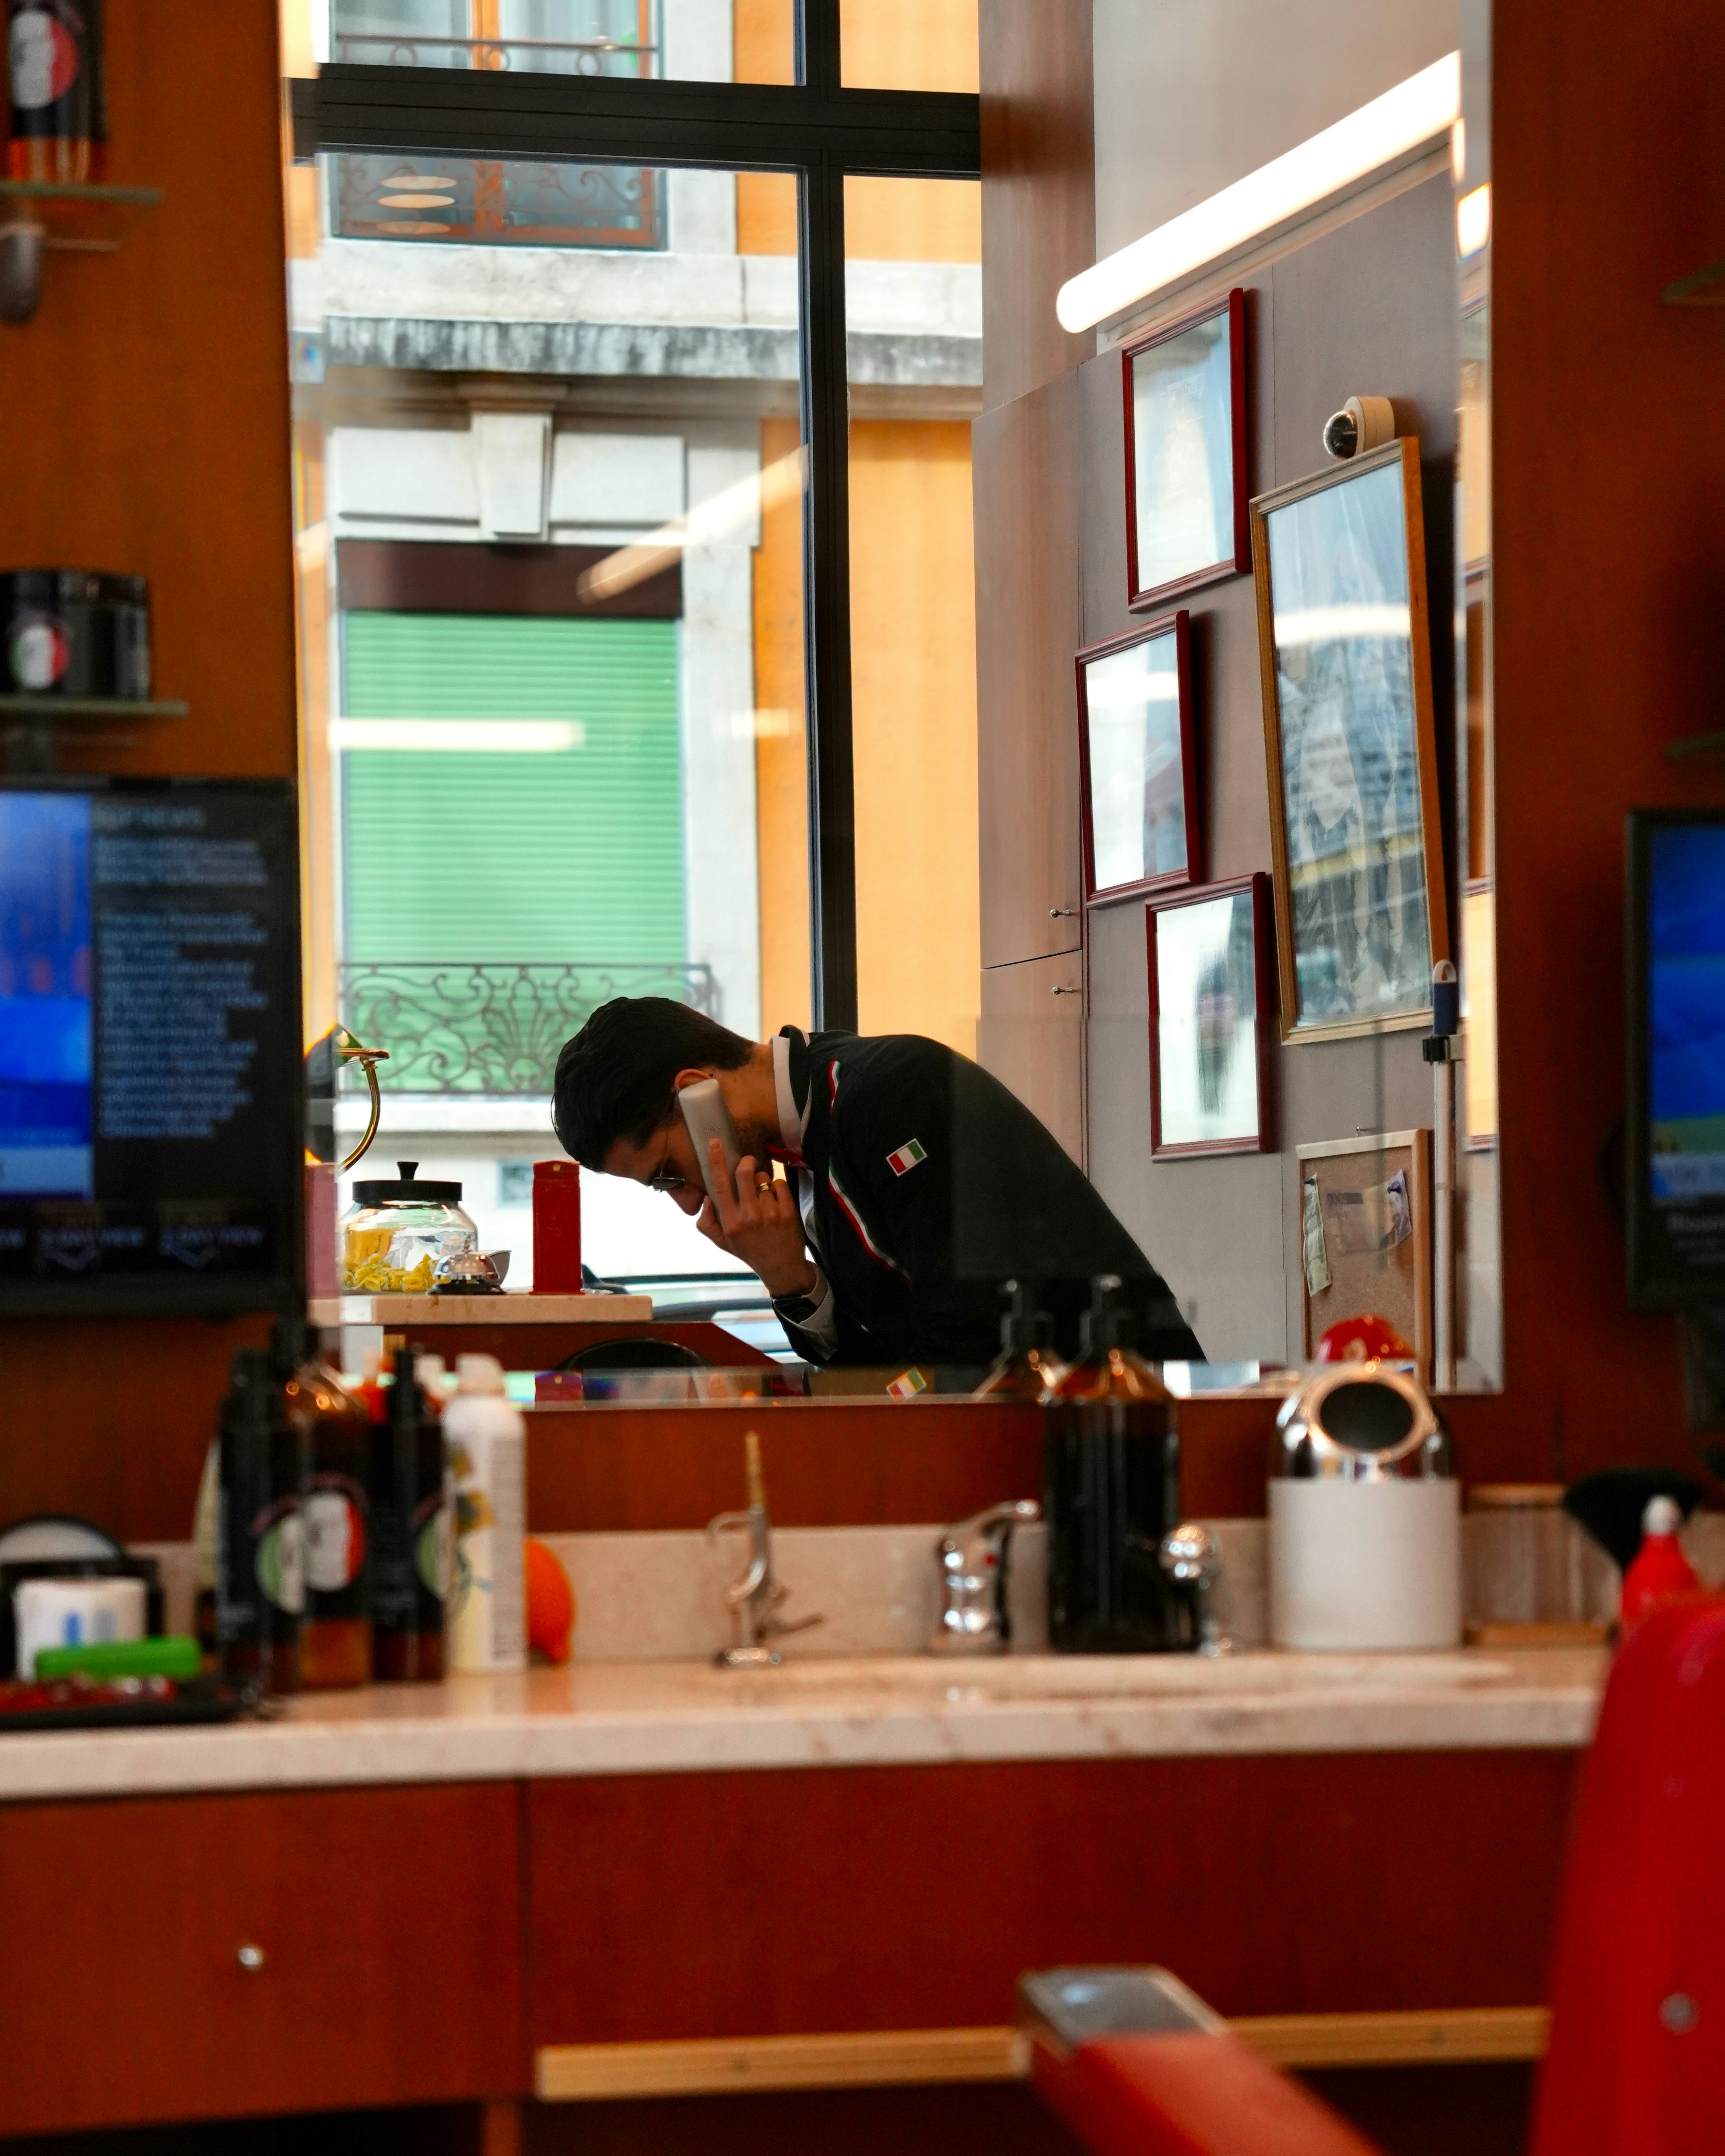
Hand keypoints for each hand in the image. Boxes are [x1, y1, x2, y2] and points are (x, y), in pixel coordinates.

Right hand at [695, 1146, 817, 1300]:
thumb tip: (708, 1198)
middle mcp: (749, 1216)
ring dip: (762, 1180)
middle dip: (746, 1162)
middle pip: (745, 1173)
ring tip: (763, 1194)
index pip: (720, 1185)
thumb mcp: (722, 1242)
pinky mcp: (788, 1212)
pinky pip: (780, 1184)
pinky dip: (777, 1187)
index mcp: (730, 1222)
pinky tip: (776, 1200)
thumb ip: (707, 1222)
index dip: (716, 1161)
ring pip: (763, 1178)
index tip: (715, 1143)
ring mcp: (770, 1213)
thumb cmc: (749, 1251)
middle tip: (748, 1163)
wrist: (781, 1267)